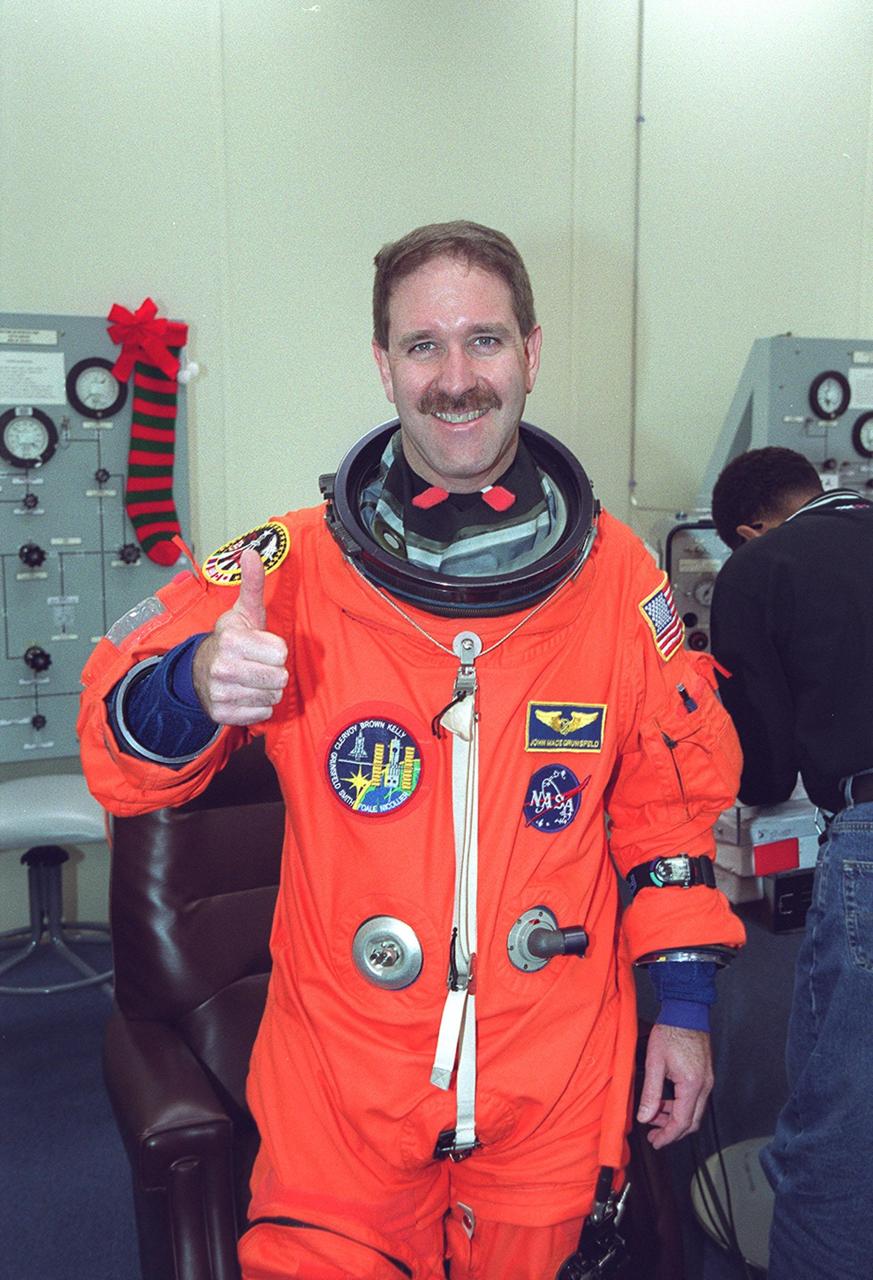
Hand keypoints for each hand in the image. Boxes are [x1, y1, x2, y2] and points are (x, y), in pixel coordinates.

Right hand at [192, 547, 288, 724]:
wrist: (199, 670)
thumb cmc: (232, 640)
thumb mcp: (244, 612)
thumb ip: (252, 584)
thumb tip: (252, 553)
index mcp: (231, 640)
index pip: (281, 653)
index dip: (276, 649)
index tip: (262, 646)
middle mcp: (223, 667)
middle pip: (279, 677)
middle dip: (274, 671)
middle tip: (259, 664)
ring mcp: (221, 693)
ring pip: (273, 697)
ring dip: (267, 689)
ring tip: (252, 677)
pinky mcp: (222, 714)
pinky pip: (263, 713)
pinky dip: (259, 706)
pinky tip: (246, 693)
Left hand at [636, 1023, 712, 1148]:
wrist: (686, 1012)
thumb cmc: (671, 1032)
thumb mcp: (654, 1063)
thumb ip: (650, 1093)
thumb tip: (644, 1117)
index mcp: (692, 1085)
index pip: (682, 1122)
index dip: (668, 1136)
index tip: (656, 1142)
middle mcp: (704, 1086)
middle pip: (692, 1122)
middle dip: (672, 1132)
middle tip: (654, 1135)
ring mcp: (707, 1081)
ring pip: (694, 1112)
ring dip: (675, 1118)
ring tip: (655, 1116)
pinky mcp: (705, 1075)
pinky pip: (695, 1099)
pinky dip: (680, 1106)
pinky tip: (665, 1102)